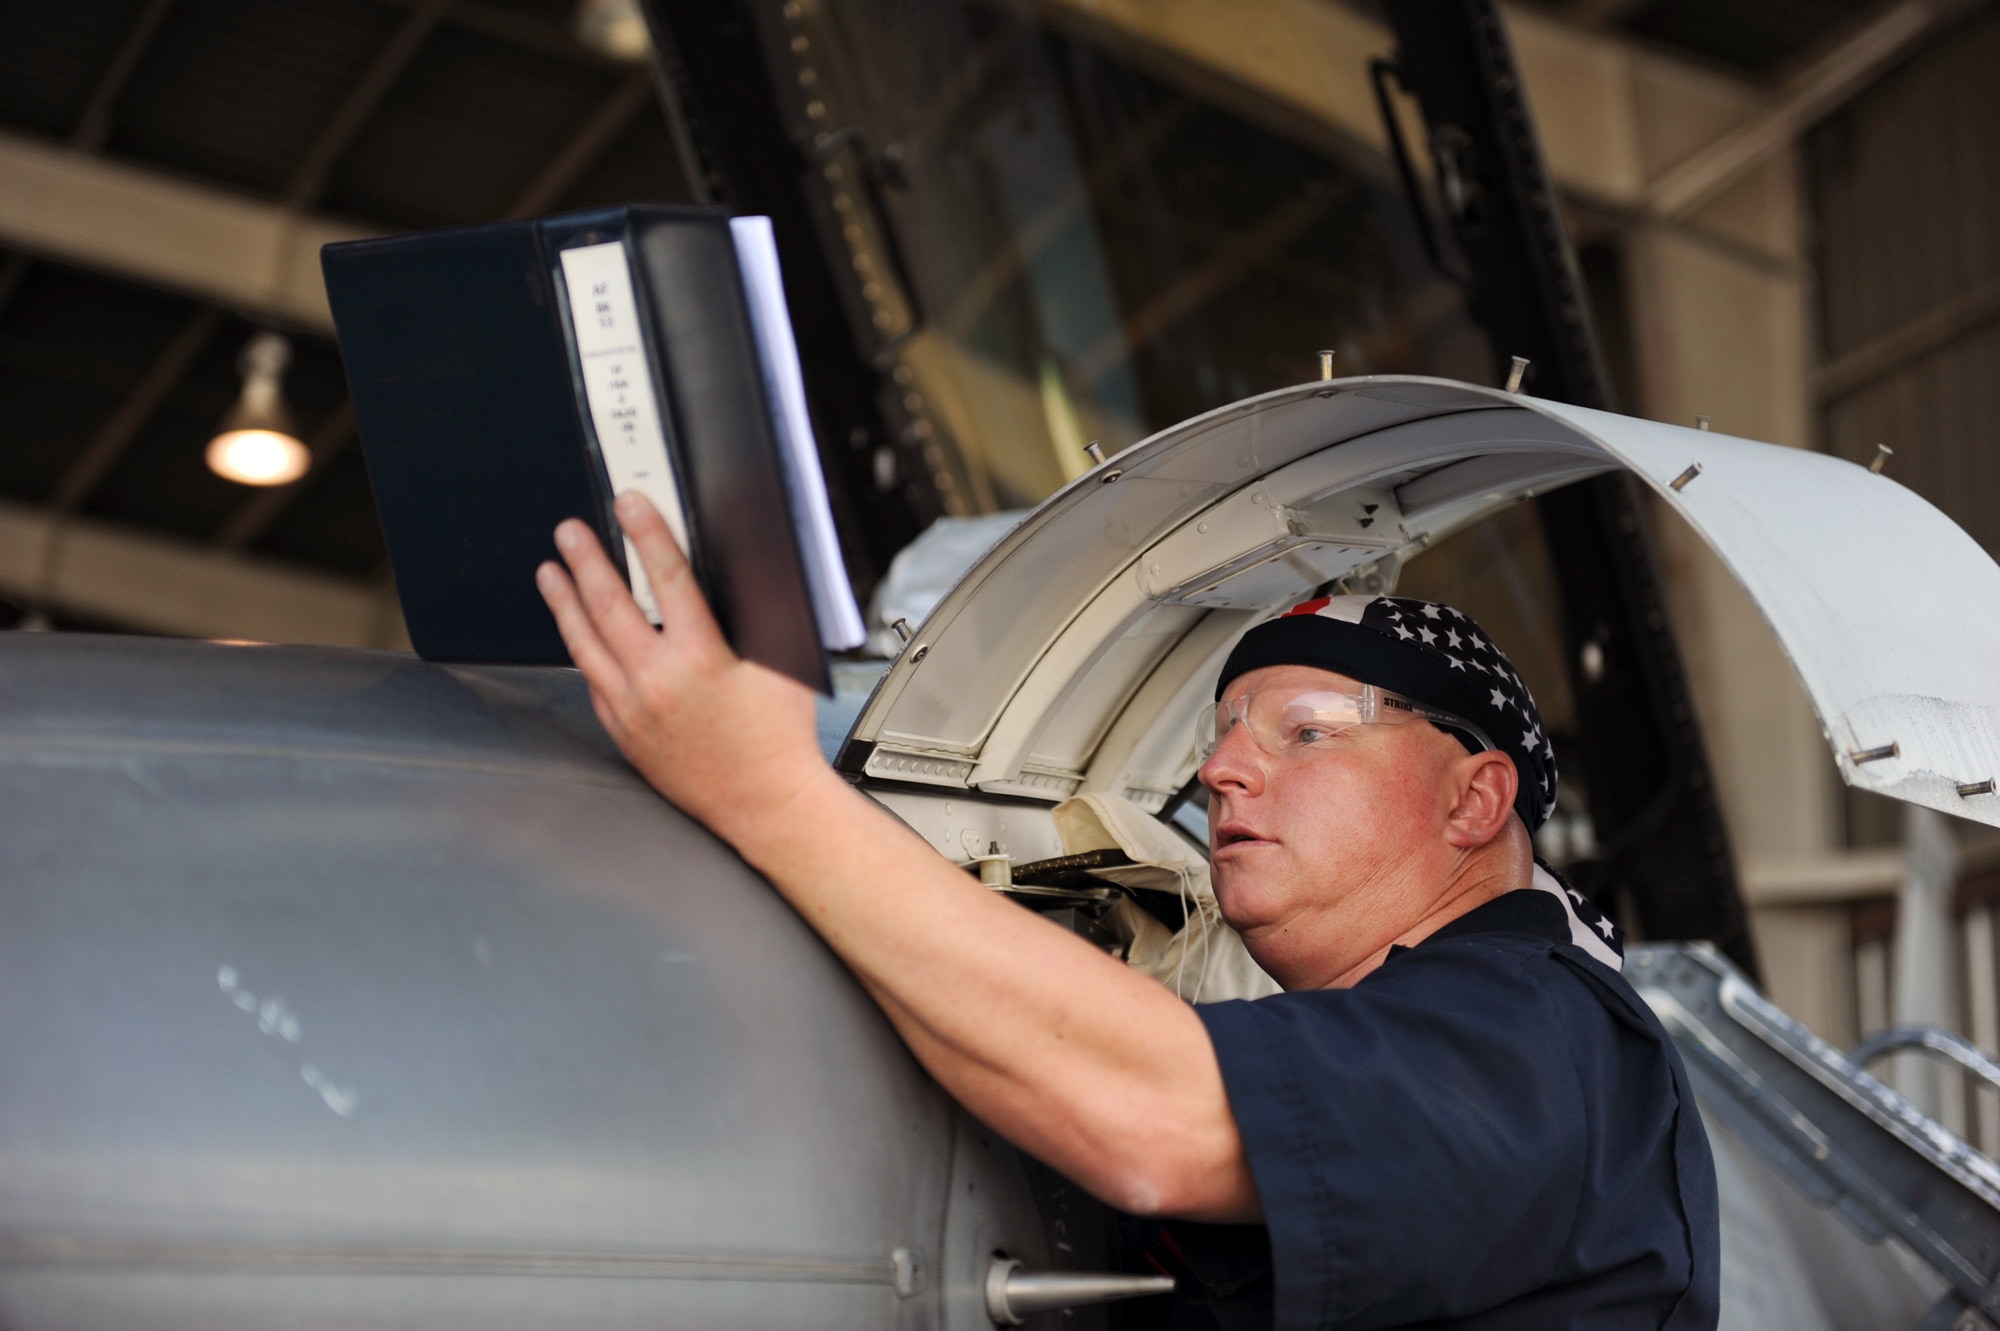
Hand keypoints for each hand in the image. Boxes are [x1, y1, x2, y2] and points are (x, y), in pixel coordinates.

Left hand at [536, 492, 827, 844]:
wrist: (762, 803)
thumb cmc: (777, 738)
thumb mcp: (780, 664)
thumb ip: (753, 619)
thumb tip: (729, 576)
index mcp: (703, 659)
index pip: (668, 579)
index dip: (646, 535)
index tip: (629, 505)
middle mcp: (659, 682)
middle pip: (611, 605)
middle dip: (587, 560)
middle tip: (571, 530)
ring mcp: (633, 708)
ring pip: (586, 643)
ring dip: (565, 601)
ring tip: (550, 571)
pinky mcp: (623, 730)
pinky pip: (591, 680)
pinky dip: (579, 648)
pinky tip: (573, 630)